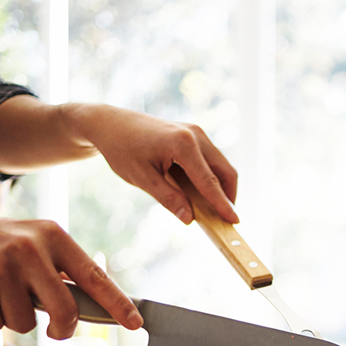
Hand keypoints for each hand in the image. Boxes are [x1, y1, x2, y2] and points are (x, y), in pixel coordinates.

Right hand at [0, 204, 141, 337]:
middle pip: (65, 311)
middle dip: (62, 329)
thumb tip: (94, 307)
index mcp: (51, 236)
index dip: (117, 303)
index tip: (136, 323)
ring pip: (27, 323)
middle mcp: (31, 249)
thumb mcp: (28, 243)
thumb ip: (58, 271)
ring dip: (12, 317)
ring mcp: (2, 268)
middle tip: (54, 330)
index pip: (94, 276)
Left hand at [80, 108, 238, 224]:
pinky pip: (210, 159)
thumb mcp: (142, 179)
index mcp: (182, 144)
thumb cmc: (122, 149)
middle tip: (225, 219)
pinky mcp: (193, 134)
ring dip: (220, 187)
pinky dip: (211, 177)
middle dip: (228, 196)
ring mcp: (196, 132)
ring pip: (220, 165)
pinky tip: (201, 193)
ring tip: (213, 209)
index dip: (223, 204)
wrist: (111, 124)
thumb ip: (168, 199)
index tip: (234, 222)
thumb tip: (189, 219)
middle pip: (225, 171)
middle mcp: (195, 135)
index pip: (209, 181)